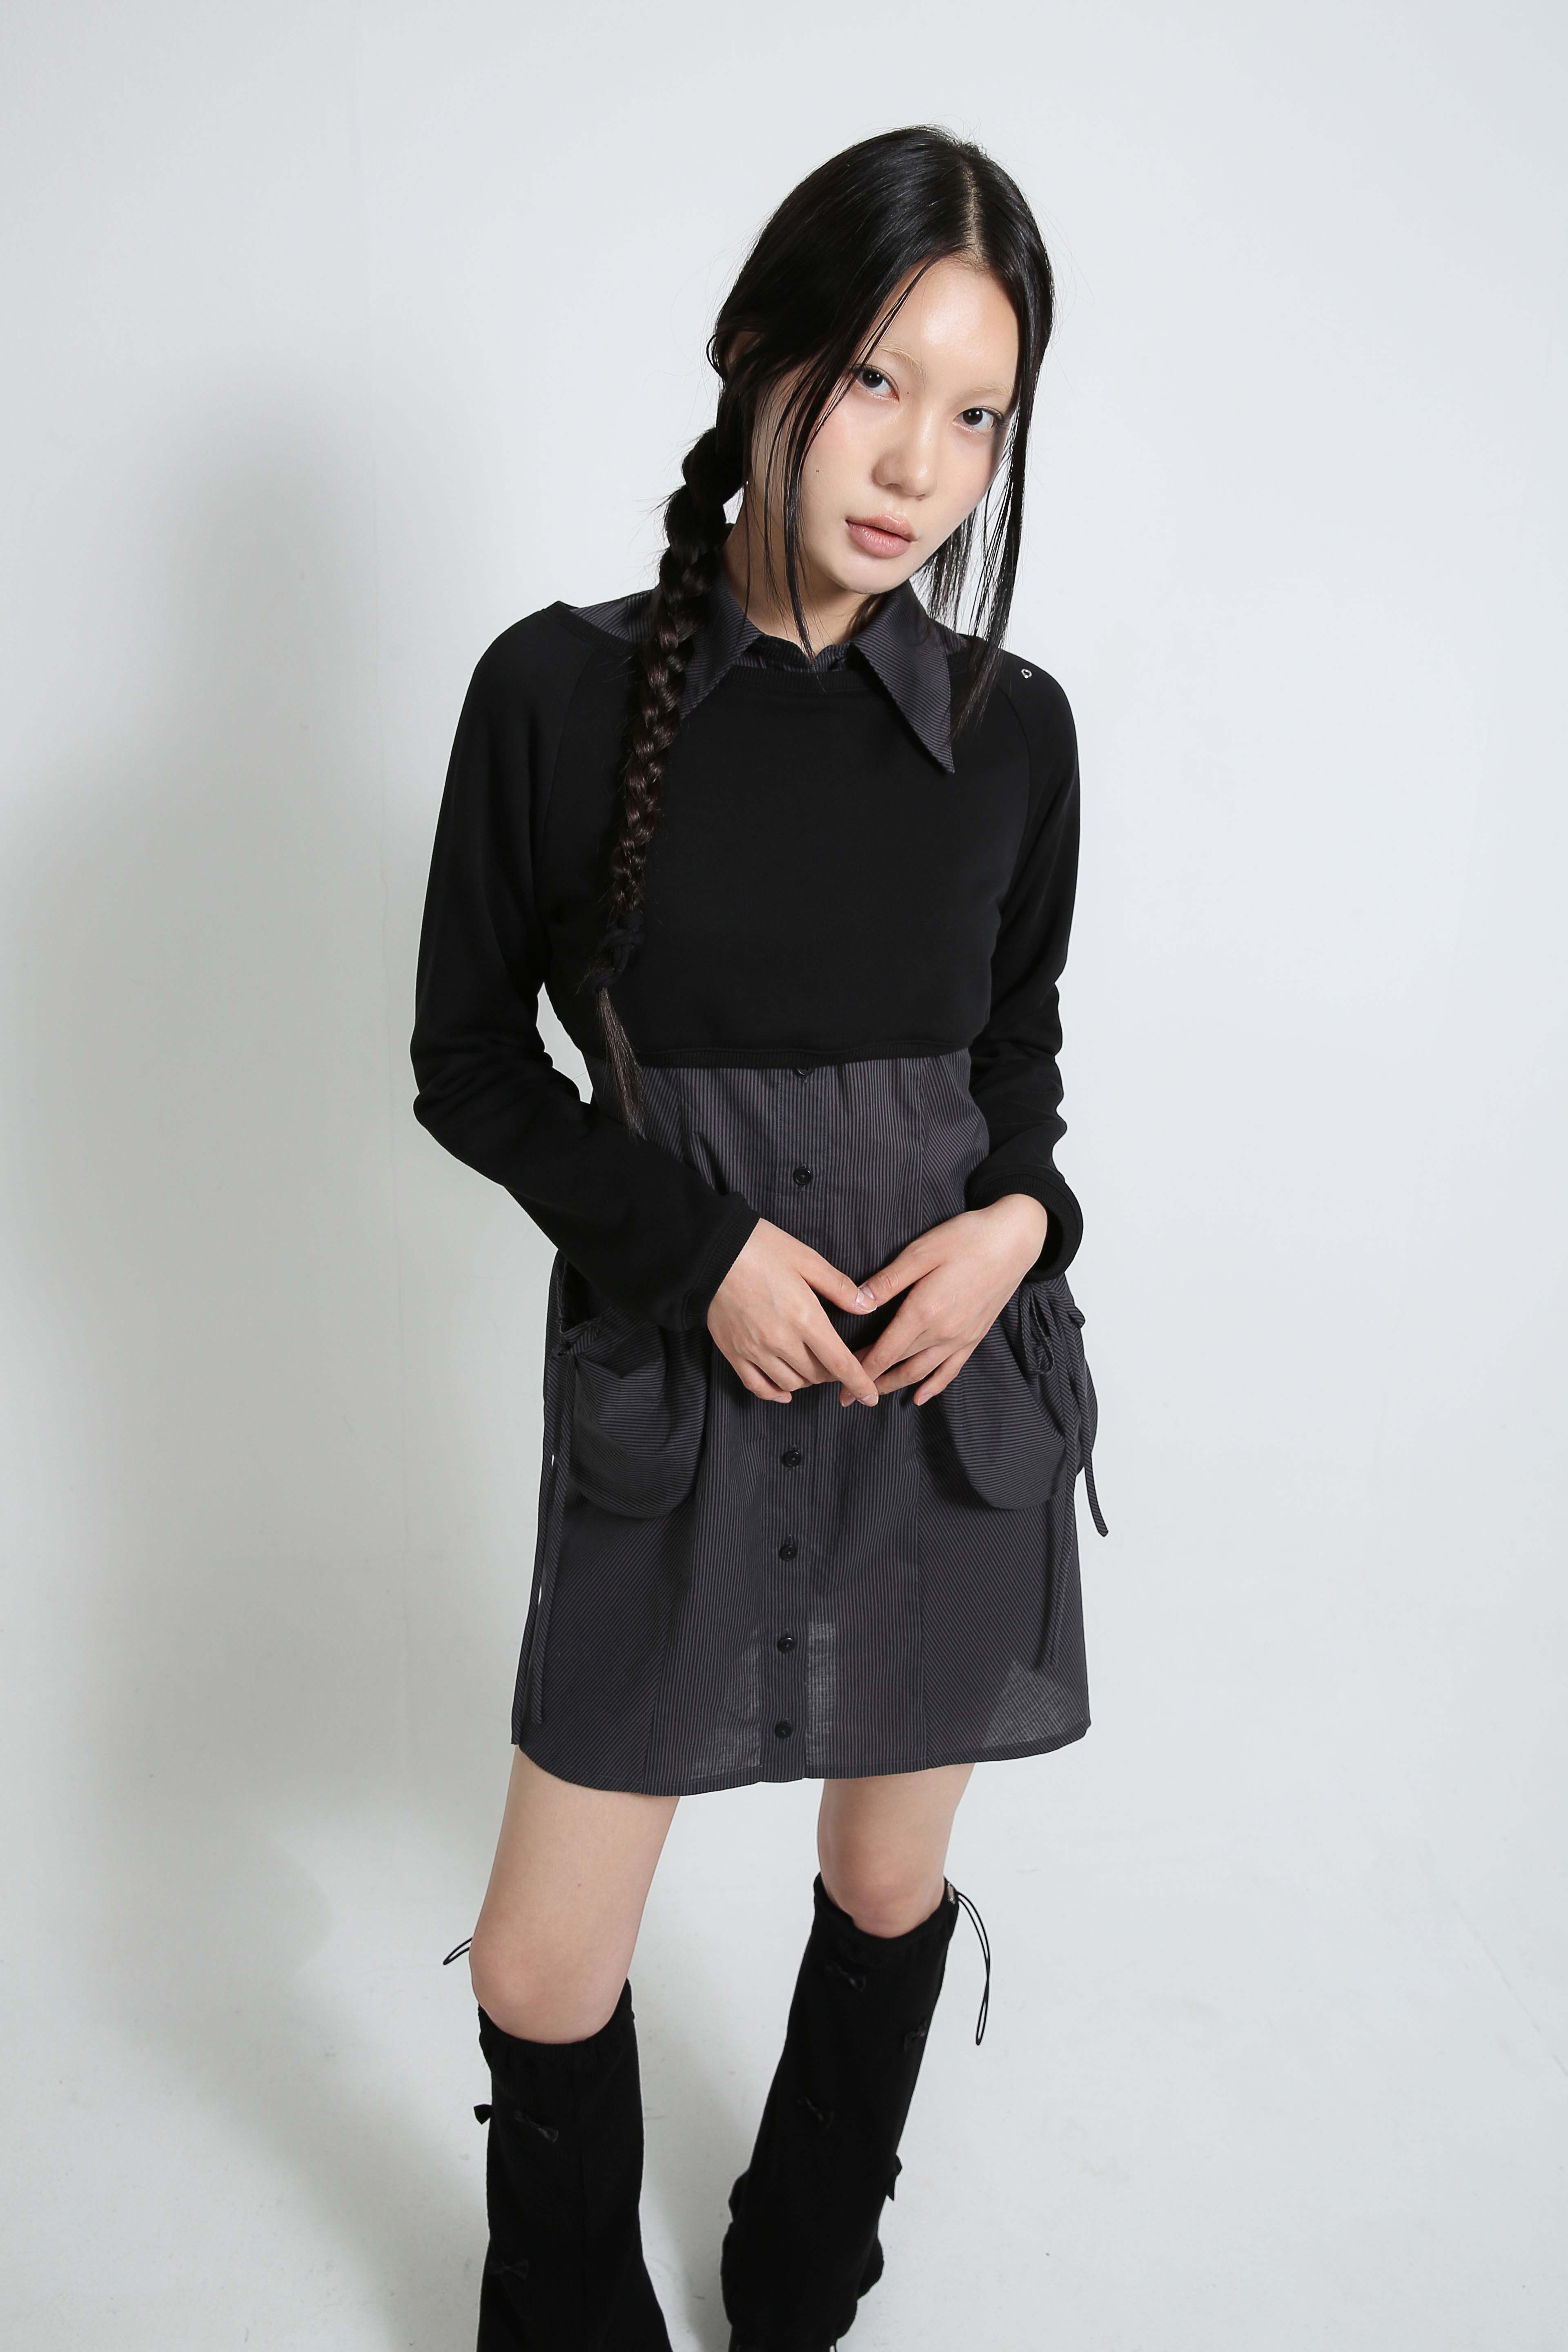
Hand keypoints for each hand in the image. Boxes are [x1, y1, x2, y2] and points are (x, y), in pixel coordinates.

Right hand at [707, 1217, 881, 1406]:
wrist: (709, 1252)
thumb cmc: (760, 1248)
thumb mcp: (806, 1259)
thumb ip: (839, 1287)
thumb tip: (868, 1306)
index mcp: (805, 1318)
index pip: (839, 1362)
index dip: (859, 1382)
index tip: (871, 1397)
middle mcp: (781, 1341)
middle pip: (817, 1375)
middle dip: (833, 1373)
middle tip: (838, 1361)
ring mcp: (754, 1350)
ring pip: (791, 1384)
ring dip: (807, 1380)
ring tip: (812, 1367)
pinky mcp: (733, 1352)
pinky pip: (757, 1386)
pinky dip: (775, 1393)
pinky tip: (785, 1390)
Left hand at [843, 1195, 1049, 1406]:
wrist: (1015, 1240)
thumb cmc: (966, 1238)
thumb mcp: (921, 1252)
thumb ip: (888, 1281)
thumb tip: (857, 1302)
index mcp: (924, 1311)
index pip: (885, 1352)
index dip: (860, 1371)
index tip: (840, 1387)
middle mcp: (943, 1332)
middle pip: (899, 1366)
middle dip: (871, 1382)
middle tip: (847, 1394)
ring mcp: (961, 1338)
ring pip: (922, 1372)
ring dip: (896, 1386)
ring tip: (873, 1394)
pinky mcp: (975, 1336)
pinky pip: (951, 1370)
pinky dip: (934, 1386)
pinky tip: (920, 1397)